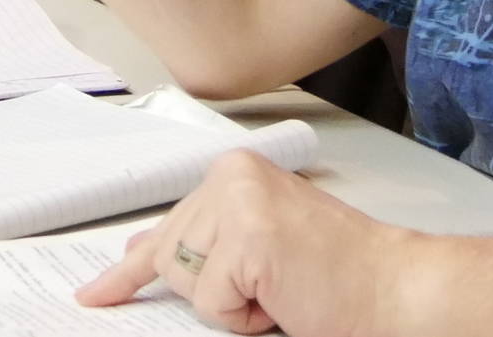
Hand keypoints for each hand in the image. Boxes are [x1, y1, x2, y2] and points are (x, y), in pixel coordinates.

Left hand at [76, 150, 415, 335]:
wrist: (396, 290)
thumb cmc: (339, 274)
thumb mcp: (260, 245)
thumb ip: (207, 242)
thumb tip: (139, 258)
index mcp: (234, 173)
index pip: (167, 227)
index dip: (130, 269)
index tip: (95, 290)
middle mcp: (230, 177)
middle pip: (170, 259)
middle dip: (207, 291)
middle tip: (272, 288)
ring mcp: (237, 205)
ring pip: (187, 283)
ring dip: (232, 305)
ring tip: (283, 291)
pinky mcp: (248, 240)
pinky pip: (211, 304)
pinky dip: (246, 319)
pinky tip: (285, 299)